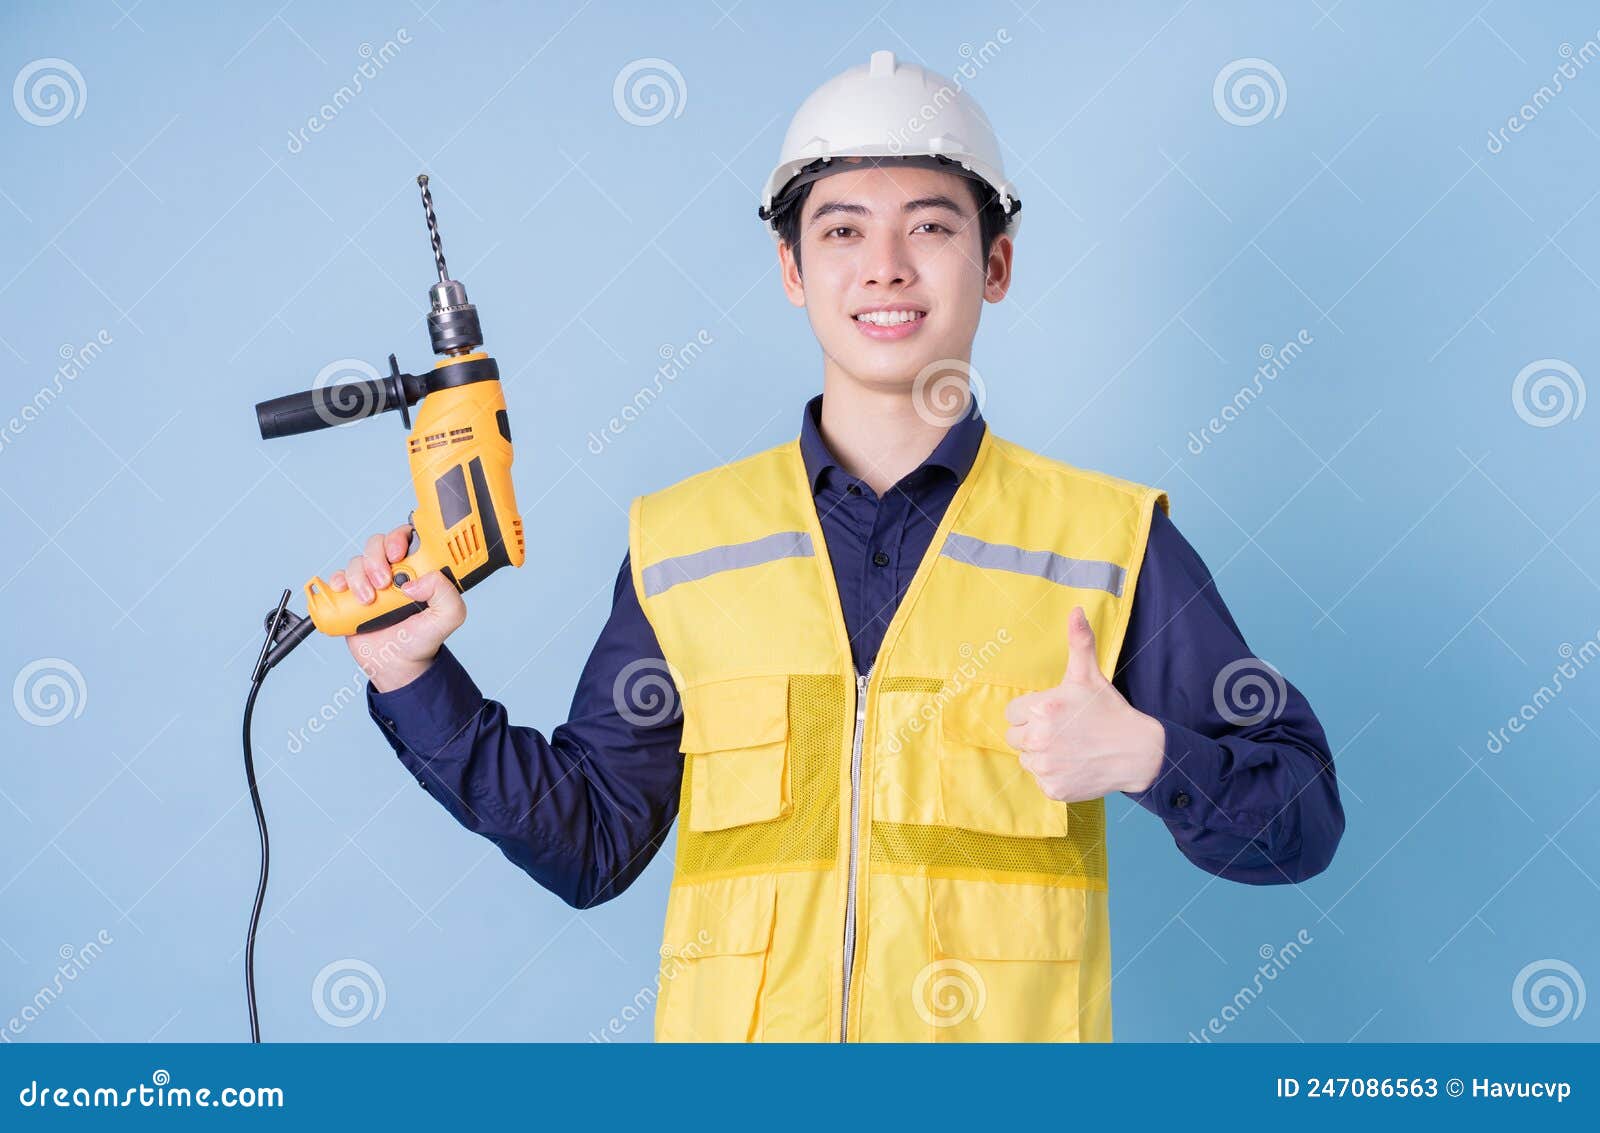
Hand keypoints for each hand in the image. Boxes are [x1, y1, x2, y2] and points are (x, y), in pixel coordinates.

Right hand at [326, 523, 466, 692]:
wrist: (398, 664)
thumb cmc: (423, 638)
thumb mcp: (448, 617)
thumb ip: (446, 593)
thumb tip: (415, 582)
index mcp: (419, 569)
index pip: (408, 537)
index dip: (400, 538)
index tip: (398, 554)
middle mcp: (394, 570)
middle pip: (378, 543)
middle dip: (376, 558)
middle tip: (384, 582)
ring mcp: (371, 581)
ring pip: (357, 560)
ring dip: (359, 577)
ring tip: (369, 601)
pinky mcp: (352, 595)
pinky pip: (339, 577)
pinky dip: (338, 581)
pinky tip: (344, 593)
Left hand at [1003, 606, 1165, 801]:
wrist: (1137, 751)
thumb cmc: (1108, 711)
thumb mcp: (1089, 675)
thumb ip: (1078, 641)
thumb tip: (1075, 610)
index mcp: (1041, 708)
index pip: (1012, 713)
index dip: (1030, 713)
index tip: (1053, 714)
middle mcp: (1038, 738)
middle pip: (1014, 738)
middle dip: (1033, 733)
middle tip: (1062, 731)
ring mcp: (1045, 766)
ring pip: (1026, 760)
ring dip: (1042, 755)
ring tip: (1069, 747)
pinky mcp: (1053, 789)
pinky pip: (1040, 781)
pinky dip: (1054, 776)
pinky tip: (1074, 765)